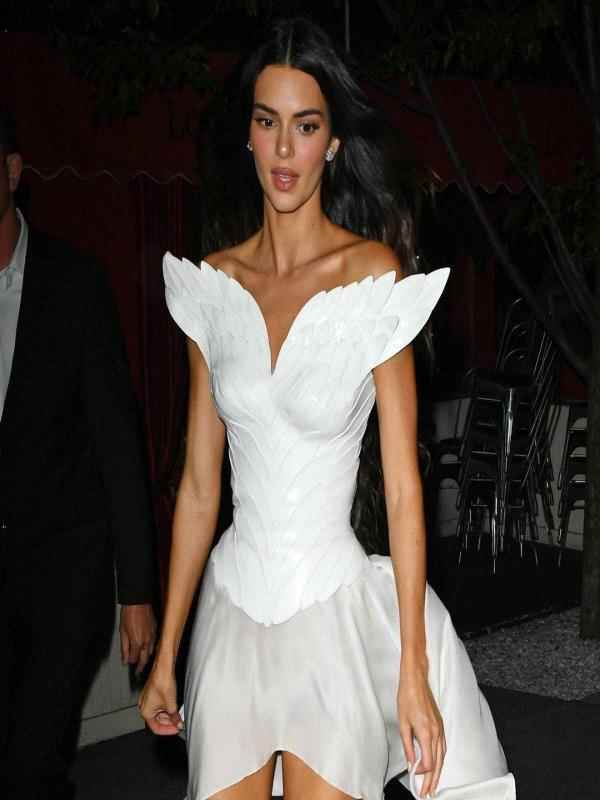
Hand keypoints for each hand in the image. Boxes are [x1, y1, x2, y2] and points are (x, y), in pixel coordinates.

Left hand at [120, 603, 156, 675]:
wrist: (138, 601)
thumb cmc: (128, 615)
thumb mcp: (122, 632)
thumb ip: (124, 648)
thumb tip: (124, 660)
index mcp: (137, 643)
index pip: (135, 659)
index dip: (130, 663)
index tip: (128, 664)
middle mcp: (147, 641)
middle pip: (145, 659)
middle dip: (141, 666)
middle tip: (138, 672)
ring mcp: (153, 636)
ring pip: (151, 651)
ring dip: (146, 657)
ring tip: (143, 661)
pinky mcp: (156, 630)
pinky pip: (154, 643)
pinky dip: (151, 648)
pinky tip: (148, 649)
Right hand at [138, 668, 182, 735]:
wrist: (163, 668)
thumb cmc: (163, 682)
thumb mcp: (171, 704)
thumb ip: (174, 717)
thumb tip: (178, 725)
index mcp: (145, 712)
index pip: (156, 728)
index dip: (168, 730)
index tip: (176, 729)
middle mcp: (144, 707)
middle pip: (157, 721)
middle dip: (169, 722)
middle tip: (179, 722)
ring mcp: (147, 700)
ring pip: (159, 713)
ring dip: (169, 715)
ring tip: (179, 715)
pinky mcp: (152, 695)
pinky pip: (159, 705)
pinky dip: (167, 708)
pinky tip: (175, 707)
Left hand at [397, 661, 445, 797]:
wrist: (415, 681)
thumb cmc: (407, 698)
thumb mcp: (402, 723)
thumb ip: (408, 745)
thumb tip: (411, 761)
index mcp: (427, 733)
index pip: (428, 762)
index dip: (421, 772)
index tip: (414, 774)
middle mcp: (436, 732)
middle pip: (438, 763)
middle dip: (433, 780)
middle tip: (428, 792)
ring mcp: (440, 728)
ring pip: (442, 756)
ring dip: (438, 772)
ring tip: (434, 784)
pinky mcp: (440, 725)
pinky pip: (443, 747)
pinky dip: (440, 759)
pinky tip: (437, 764)